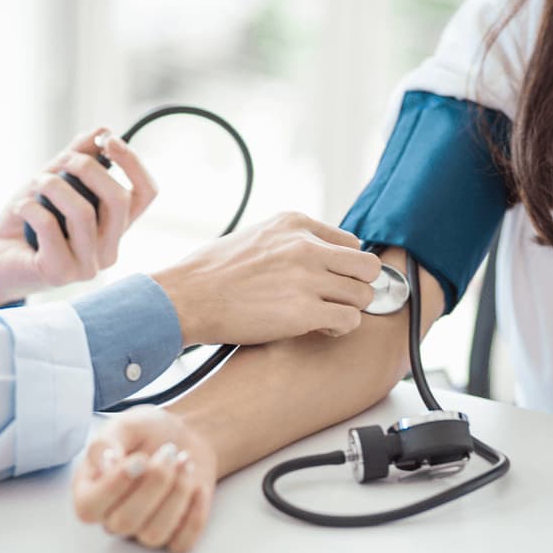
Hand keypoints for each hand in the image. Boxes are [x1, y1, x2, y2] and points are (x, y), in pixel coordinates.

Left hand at [0, 128, 157, 305]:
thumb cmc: (27, 220)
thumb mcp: (53, 180)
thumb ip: (77, 158)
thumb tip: (102, 131)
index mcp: (115, 227)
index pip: (146, 194)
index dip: (133, 163)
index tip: (108, 141)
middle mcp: (108, 249)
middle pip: (119, 201)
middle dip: (89, 168)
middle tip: (63, 161)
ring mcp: (87, 266)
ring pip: (84, 213)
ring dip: (54, 185)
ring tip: (37, 182)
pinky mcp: (60, 273)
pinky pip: (50, 227)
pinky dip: (31, 207)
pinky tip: (21, 207)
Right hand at [73, 408, 217, 552]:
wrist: (184, 437)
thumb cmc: (148, 432)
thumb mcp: (124, 425)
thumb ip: (106, 442)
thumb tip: (105, 463)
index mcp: (90, 490)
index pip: (88, 508)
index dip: (114, 486)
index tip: (140, 458)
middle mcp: (112, 517)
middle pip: (124, 522)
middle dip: (154, 482)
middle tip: (170, 451)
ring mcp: (142, 530)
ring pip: (154, 534)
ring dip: (177, 494)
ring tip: (185, 462)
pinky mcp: (172, 536)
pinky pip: (181, 543)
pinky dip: (195, 514)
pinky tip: (198, 486)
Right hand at [152, 211, 381, 345]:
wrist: (186, 297)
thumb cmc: (211, 273)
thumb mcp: (254, 236)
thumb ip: (289, 242)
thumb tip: (316, 256)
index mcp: (294, 223)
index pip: (351, 242)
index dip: (344, 267)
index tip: (331, 281)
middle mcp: (306, 246)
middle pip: (367, 266)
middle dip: (357, 286)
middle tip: (337, 300)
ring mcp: (307, 278)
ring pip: (364, 295)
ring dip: (348, 310)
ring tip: (324, 317)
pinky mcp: (304, 311)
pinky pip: (350, 320)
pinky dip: (340, 329)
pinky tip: (319, 329)